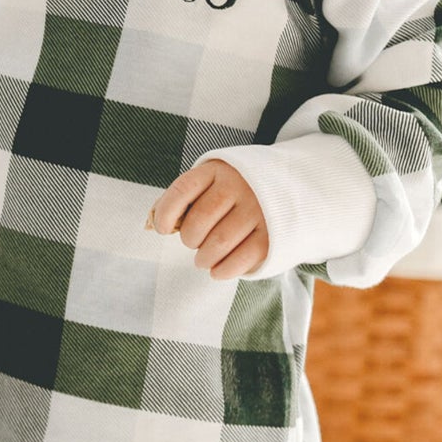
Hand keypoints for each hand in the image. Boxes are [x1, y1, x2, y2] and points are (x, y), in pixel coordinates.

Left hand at [149, 160, 268, 279]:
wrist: (288, 188)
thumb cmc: (233, 192)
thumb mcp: (209, 184)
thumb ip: (182, 199)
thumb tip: (152, 223)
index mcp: (217, 171)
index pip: (182, 190)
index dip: (166, 212)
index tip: (161, 228)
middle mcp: (239, 187)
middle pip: (200, 220)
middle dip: (189, 239)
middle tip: (193, 243)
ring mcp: (258, 210)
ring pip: (219, 242)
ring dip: (204, 258)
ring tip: (203, 259)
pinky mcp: (273, 234)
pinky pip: (242, 258)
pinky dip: (223, 270)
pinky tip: (217, 270)